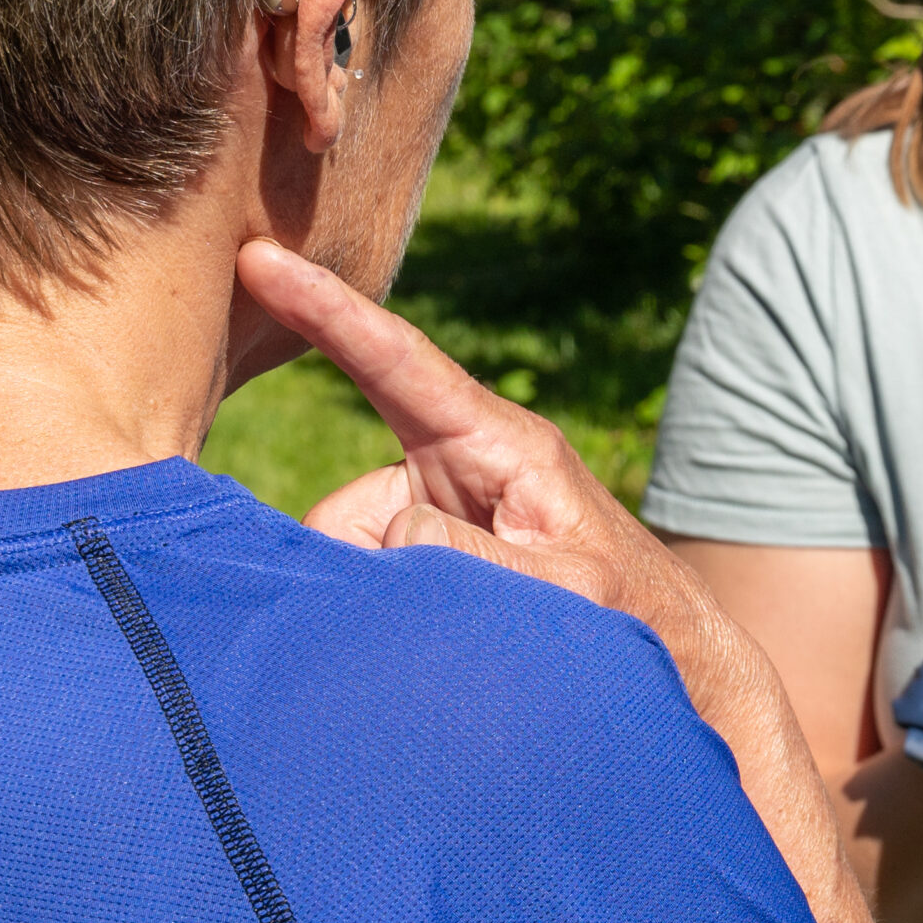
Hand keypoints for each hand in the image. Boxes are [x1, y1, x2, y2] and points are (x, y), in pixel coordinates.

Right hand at [234, 237, 850, 914]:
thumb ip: (475, 558)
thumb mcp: (567, 587)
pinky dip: (377, 622)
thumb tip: (389, 535)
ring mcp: (439, 515)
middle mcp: (458, 468)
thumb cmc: (626, 616)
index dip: (326, 310)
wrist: (663, 665)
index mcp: (499, 444)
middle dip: (356, 565)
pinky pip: (365, 585)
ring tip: (454, 646)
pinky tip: (427, 653)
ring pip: (351, 557)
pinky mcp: (427, 559)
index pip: (398, 361)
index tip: (260, 257)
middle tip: (431, 623)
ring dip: (374, 607)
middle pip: (353, 507)